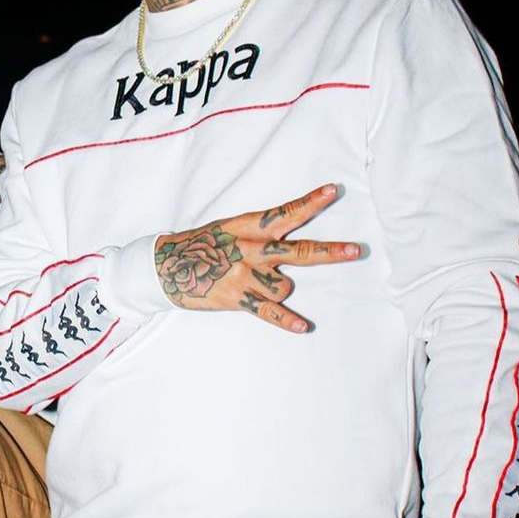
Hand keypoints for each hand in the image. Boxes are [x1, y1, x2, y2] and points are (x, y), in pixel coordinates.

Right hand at [154, 183, 359, 330]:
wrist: (163, 266)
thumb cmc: (199, 245)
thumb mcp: (227, 228)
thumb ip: (257, 232)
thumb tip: (287, 236)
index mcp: (248, 227)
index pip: (285, 213)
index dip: (310, 203)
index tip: (332, 192)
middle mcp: (250, 248)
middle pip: (300, 251)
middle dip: (330, 252)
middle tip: (356, 251)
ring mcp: (243, 274)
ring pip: (285, 285)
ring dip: (281, 289)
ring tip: (259, 286)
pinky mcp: (236, 297)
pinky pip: (267, 310)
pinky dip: (284, 319)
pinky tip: (302, 325)